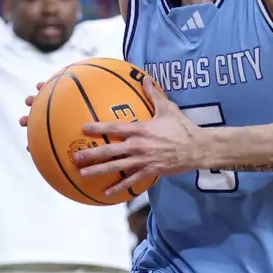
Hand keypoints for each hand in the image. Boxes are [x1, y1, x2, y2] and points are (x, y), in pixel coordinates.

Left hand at [73, 85, 204, 193]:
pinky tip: (107, 193)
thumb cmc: (182, 128)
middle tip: (75, 157)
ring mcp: (143, 160)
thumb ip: (153, 94)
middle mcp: (138, 146)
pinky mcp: (149, 171)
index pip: (114, 128)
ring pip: (116, 167)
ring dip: (98, 171)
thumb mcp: (167, 108)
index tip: (83, 128)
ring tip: (83, 174)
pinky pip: (131, 180)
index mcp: (140, 129)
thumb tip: (144, 79)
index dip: (98, 128)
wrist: (197, 148)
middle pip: (109, 151)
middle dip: (91, 154)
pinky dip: (119, 187)